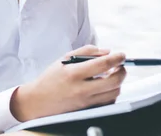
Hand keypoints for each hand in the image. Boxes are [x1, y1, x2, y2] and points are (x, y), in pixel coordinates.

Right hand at [10, 45, 126, 121]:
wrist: (39, 100)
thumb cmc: (52, 77)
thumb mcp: (65, 59)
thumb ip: (86, 52)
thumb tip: (107, 51)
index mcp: (74, 73)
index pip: (103, 64)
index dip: (117, 58)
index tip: (122, 55)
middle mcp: (81, 89)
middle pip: (114, 81)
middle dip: (122, 71)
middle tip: (120, 65)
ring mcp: (86, 102)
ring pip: (114, 92)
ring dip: (117, 82)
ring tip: (111, 75)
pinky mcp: (88, 110)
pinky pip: (108, 102)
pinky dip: (111, 92)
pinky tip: (105, 86)